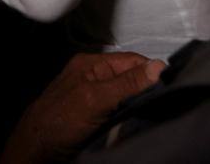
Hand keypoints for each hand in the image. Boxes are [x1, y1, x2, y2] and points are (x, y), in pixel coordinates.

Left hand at [0, 52, 164, 163]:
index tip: (171, 83)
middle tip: (164, 102)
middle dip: (147, 89)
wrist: (37, 149)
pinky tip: (139, 121)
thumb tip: (158, 66)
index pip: (132, 60)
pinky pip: (122, 112)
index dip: (152, 70)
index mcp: (92, 64)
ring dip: (141, 105)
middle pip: (132, 78)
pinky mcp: (97, 117)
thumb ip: (126, 83)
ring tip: (154, 112)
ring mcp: (96, 98)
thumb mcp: (95, 98)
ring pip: (129, 96)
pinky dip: (131, 116)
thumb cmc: (58, 121)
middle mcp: (95, 77)